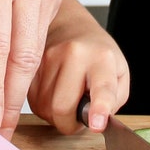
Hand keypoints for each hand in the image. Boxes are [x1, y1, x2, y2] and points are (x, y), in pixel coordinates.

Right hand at [26, 0, 128, 134]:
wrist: (70, 26)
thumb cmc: (97, 55)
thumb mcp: (119, 74)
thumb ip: (113, 102)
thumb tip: (95, 122)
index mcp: (101, 59)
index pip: (102, 87)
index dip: (99, 107)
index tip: (96, 123)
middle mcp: (73, 54)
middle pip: (62, 107)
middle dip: (69, 124)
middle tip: (78, 117)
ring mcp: (48, 56)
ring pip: (44, 108)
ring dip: (55, 115)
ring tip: (66, 99)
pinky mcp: (30, 62)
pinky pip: (32, 101)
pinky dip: (43, 106)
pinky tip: (52, 93)